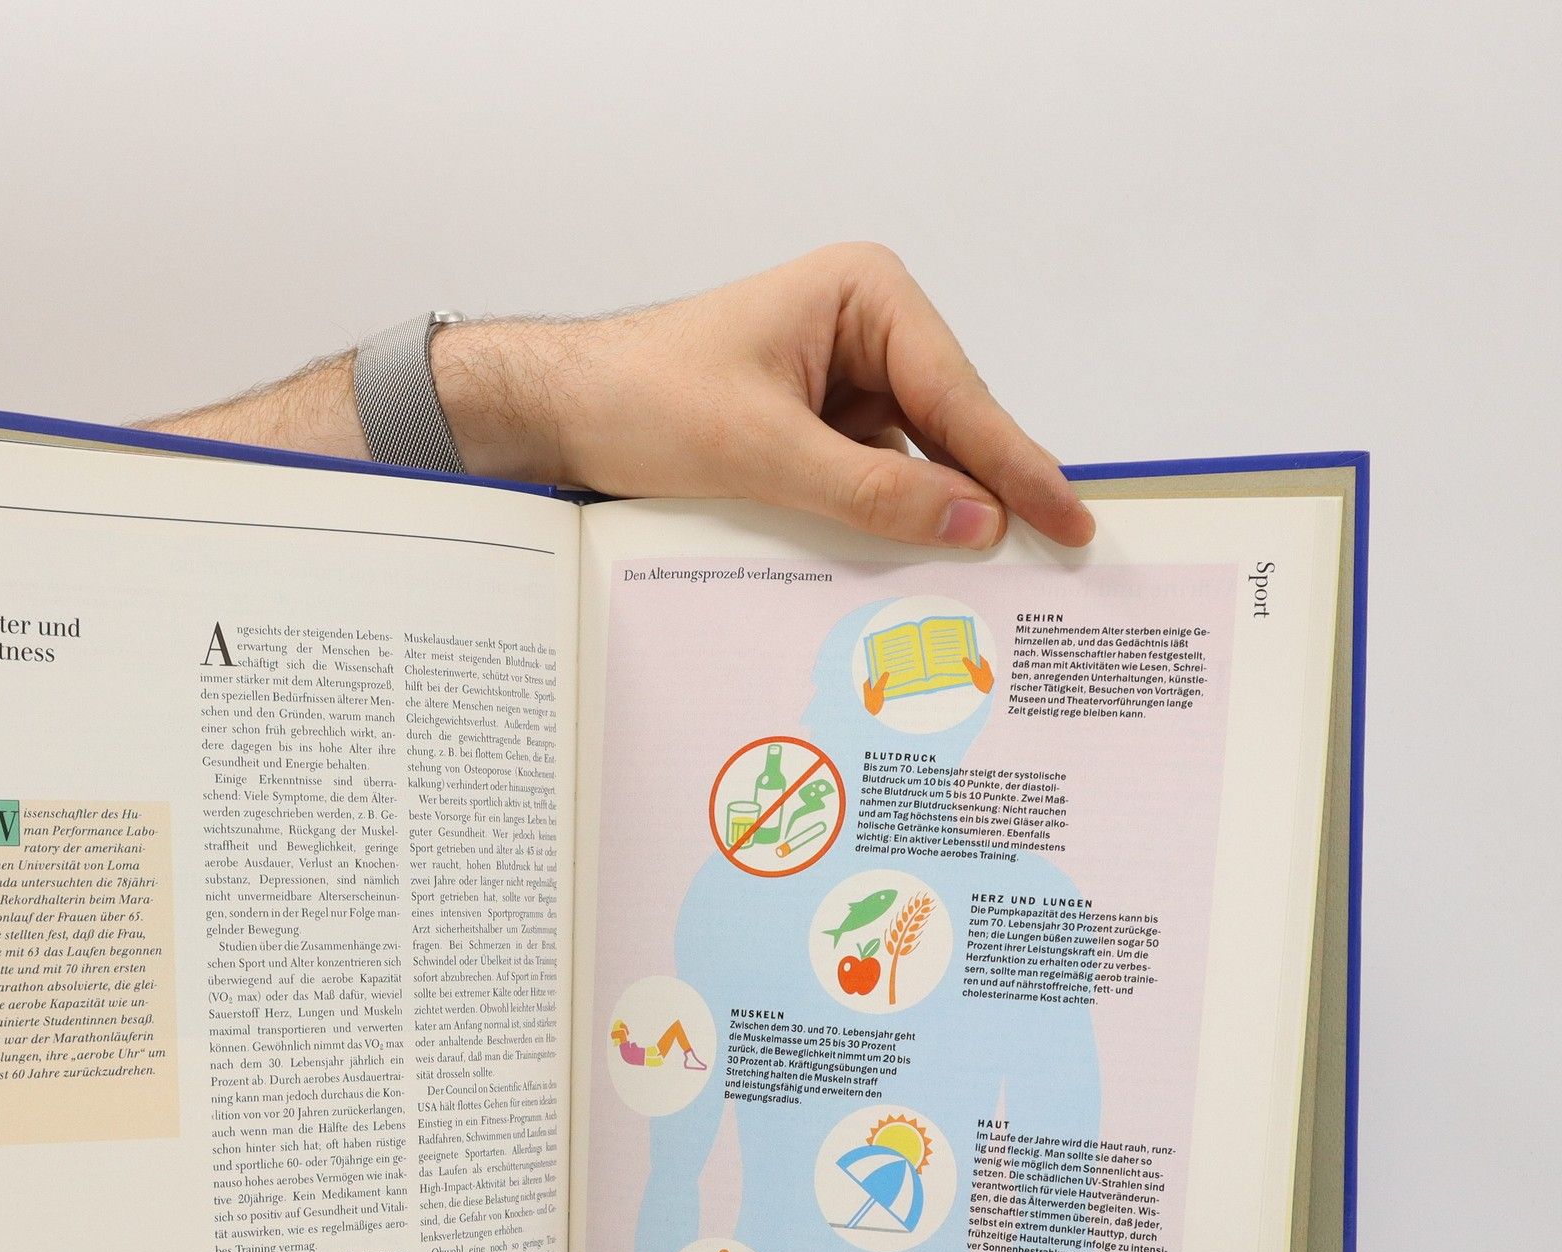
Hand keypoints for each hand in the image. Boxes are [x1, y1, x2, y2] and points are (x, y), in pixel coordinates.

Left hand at [437, 242, 1094, 550]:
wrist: (563, 413)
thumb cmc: (642, 398)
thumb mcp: (764, 451)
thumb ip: (872, 491)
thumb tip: (974, 522)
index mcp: (865, 296)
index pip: (958, 394)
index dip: (1015, 465)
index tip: (1068, 517)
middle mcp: (867, 330)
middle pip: (949, 429)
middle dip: (984, 493)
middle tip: (1056, 555)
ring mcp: (845, 382)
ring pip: (915, 465)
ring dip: (932, 517)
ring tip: (992, 577)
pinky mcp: (819, 430)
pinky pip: (874, 484)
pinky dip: (887, 523)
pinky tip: (911, 565)